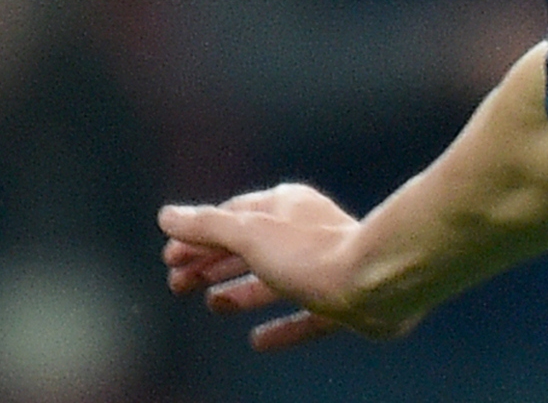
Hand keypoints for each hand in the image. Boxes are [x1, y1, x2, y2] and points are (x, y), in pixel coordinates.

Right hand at [159, 183, 406, 350]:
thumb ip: (208, 226)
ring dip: (242, 292)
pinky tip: (258, 340)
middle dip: (213, 264)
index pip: (232, 217)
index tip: (169, 258)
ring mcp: (327, 268)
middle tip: (178, 285)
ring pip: (276, 281)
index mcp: (287, 206)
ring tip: (214, 305)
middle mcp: (307, 233)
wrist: (379, 280)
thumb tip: (168, 216)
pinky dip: (280, 327)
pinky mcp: (344, 303)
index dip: (198, 236)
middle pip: (251, 248)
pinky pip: (305, 318)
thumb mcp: (250, 234)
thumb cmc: (313, 251)